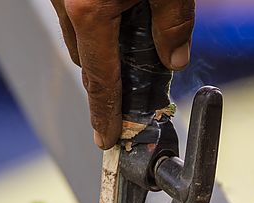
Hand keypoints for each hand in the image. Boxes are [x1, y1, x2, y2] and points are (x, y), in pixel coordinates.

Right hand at [51, 0, 194, 148]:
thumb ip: (173, 23)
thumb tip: (176, 58)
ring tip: (137, 43)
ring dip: (103, 47)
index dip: (105, 116)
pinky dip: (98, 21)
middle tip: (136, 92)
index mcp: (89, 9)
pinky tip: (125, 11)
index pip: (100, 82)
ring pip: (78, 34)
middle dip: (110, 80)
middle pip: (86, 60)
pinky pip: (77, 10)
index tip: (106, 138)